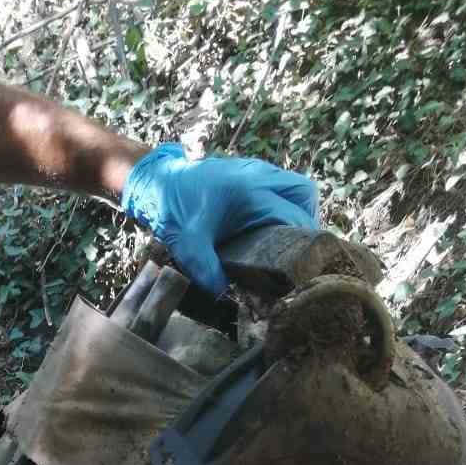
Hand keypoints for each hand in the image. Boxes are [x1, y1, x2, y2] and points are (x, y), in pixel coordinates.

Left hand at [121, 143, 318, 297]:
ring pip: (297, 188)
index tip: (301, 267)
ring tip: (289, 244)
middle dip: (307, 226)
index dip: (302, 243)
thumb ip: (207, 270)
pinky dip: (286, 206)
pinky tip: (273, 231)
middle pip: (304, 196)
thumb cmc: (173, 210)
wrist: (158, 181)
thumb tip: (227, 295)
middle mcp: (259, 175)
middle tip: (297, 256)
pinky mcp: (253, 172)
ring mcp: (257, 170)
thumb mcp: (188, 245)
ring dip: (300, 213)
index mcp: (249, 191)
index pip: (292, 216)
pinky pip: (283, 187)